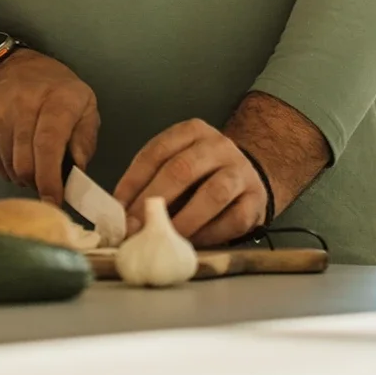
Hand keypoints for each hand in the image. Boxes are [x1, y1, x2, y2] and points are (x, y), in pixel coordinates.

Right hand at [0, 51, 99, 207]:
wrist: (10, 66)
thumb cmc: (56, 90)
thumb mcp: (85, 106)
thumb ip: (85, 139)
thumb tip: (78, 171)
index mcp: (57, 100)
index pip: (48, 145)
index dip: (50, 178)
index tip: (55, 201)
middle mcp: (24, 104)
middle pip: (25, 162)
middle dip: (38, 184)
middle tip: (48, 185)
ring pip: (9, 166)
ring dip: (23, 177)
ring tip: (34, 167)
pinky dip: (7, 169)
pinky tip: (18, 158)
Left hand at [113, 120, 267, 247]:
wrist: (248, 177)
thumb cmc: (201, 176)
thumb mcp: (176, 165)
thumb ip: (152, 183)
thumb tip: (122, 215)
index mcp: (192, 131)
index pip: (157, 152)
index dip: (134, 182)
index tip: (118, 209)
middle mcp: (218, 146)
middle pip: (183, 169)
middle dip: (154, 200)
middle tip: (136, 227)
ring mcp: (241, 171)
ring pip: (214, 193)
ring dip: (184, 219)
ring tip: (164, 237)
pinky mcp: (256, 199)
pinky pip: (234, 219)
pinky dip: (210, 234)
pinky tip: (192, 243)